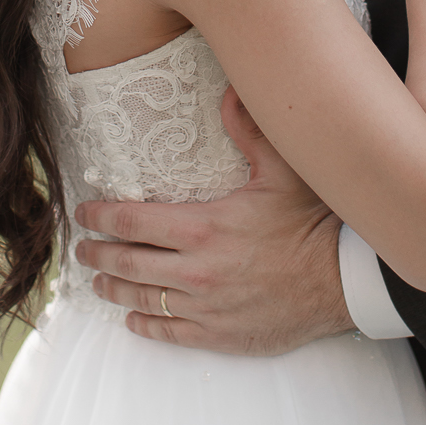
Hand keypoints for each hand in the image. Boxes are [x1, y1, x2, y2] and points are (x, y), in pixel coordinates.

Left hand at [74, 87, 352, 352]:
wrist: (343, 282)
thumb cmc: (312, 222)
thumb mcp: (283, 169)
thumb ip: (250, 129)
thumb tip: (231, 89)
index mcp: (204, 228)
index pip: (134, 223)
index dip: (102, 217)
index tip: (84, 214)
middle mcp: (197, 271)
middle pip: (129, 262)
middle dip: (98, 254)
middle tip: (81, 249)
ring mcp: (206, 307)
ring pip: (143, 298)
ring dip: (114, 288)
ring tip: (98, 280)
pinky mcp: (220, 335)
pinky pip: (170, 331)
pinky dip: (145, 324)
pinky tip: (133, 318)